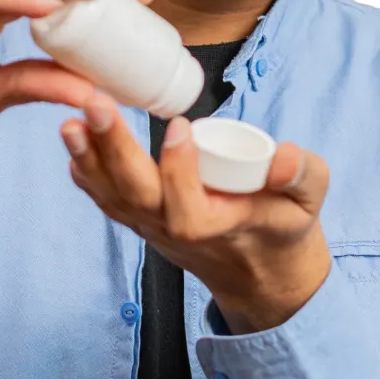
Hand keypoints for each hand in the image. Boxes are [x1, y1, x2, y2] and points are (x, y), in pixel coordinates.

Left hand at [62, 92, 332, 333]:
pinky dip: (87, 173)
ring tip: (70, 121)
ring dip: (88, 158)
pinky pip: (108, 199)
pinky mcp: (141, 220)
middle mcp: (176, 233)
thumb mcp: (309, 202)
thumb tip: (285, 156)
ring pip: (113, 197)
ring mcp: (153, 229)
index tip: (179, 124)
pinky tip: (74, 142)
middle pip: (136, 197)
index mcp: (219, 229)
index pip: (187, 209)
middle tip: (95, 104)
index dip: (180, 169)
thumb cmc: (283, 228)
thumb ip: (303, 176)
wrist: (260, 274)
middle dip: (113, 150)